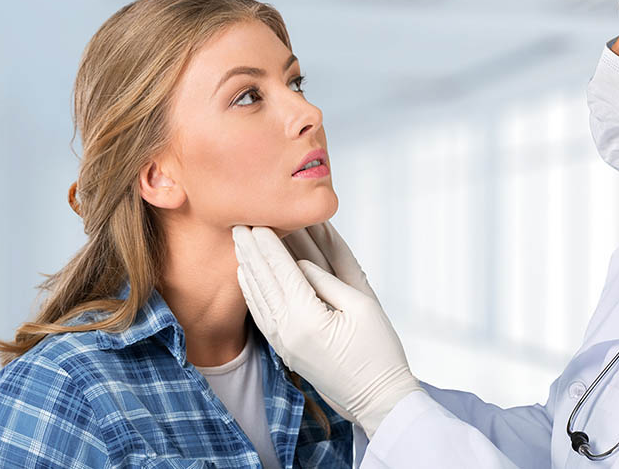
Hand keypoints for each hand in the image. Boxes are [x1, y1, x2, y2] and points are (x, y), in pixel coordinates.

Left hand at [232, 225, 422, 437]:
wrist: (378, 399)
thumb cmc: (379, 351)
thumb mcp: (363, 307)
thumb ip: (328, 281)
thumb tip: (301, 264)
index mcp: (307, 317)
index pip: (281, 270)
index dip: (269, 243)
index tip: (258, 220)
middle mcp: (288, 331)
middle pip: (262, 281)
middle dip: (250, 250)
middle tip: (239, 223)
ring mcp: (284, 343)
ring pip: (257, 297)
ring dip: (247, 267)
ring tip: (239, 243)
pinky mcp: (286, 350)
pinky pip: (261, 315)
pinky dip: (251, 292)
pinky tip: (247, 277)